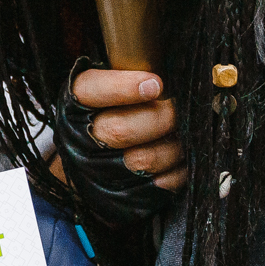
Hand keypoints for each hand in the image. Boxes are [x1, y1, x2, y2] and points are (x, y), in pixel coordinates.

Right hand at [69, 67, 183, 190]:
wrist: (90, 166)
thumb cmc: (110, 112)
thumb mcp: (107, 88)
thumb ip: (129, 74)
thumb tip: (175, 70)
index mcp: (77, 103)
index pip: (91, 91)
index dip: (123, 88)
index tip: (155, 84)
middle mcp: (84, 138)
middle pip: (121, 130)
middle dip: (160, 118)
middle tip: (180, 109)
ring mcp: (102, 171)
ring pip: (144, 159)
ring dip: (175, 145)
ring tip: (188, 131)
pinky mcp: (124, 195)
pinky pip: (160, 184)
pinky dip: (180, 170)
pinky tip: (186, 156)